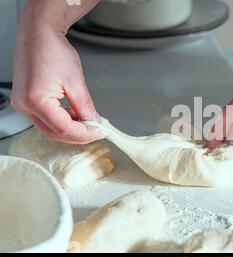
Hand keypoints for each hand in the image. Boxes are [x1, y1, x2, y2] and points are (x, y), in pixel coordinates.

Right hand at [11, 23, 102, 143]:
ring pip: (49, 129)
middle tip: (97, 130)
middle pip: (55, 133)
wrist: (38, 34)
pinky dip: (61, 121)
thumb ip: (84, 106)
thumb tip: (93, 122)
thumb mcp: (75, 81)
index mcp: (35, 100)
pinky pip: (44, 119)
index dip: (84, 133)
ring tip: (88, 122)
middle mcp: (25, 105)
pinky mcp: (25, 101)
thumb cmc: (52, 50)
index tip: (100, 132)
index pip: (64, 128)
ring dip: (70, 129)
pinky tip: (74, 115)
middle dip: (78, 135)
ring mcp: (22, 104)